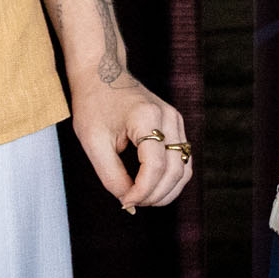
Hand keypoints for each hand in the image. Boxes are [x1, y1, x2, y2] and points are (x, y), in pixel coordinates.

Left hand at [71, 72, 192, 211]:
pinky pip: (181, 158)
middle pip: (175, 170)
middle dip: (155, 195)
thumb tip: (129, 203)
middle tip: (132, 203)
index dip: (142, 191)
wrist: (102, 73)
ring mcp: (176, 120)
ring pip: (185, 167)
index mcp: (147, 117)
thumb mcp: (93, 142)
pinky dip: (170, 178)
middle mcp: (169, 117)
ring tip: (143, 199)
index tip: (124, 202)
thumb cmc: (93, 105)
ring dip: (167, 190)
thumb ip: (111, 175)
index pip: (155, 166)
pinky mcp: (176, 124)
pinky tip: (152, 187)